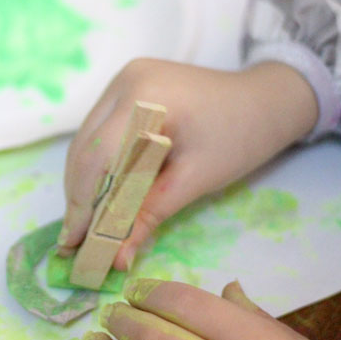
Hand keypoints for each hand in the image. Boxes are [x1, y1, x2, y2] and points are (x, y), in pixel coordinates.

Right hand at [58, 58, 317, 268]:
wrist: (266, 99)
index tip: (74, 242)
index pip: (97, 154)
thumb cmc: (240, 137)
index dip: (82, 202)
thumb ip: (150, 215)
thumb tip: (116, 258)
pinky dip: (98, 164)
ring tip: (84, 223)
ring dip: (84, 182)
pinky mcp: (127, 88)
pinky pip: (100, 130)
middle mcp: (124, 81)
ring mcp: (123, 81)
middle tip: (75, 238)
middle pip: (85, 146)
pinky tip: (100, 192)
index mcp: (144, 96)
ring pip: (87, 139)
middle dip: (78, 195)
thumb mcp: (195, 180)